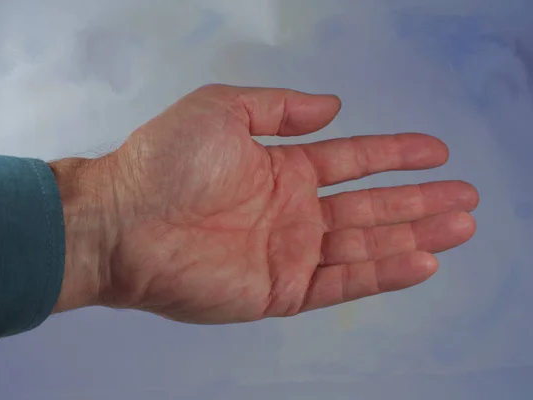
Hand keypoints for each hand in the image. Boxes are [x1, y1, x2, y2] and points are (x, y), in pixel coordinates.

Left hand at [52, 85, 478, 323]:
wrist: (124, 223)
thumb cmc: (167, 162)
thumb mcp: (224, 110)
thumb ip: (280, 109)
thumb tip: (333, 107)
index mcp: (283, 169)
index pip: (353, 161)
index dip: (395, 155)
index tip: (436, 152)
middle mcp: (293, 211)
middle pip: (371, 206)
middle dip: (419, 200)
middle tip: (466, 196)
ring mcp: (290, 252)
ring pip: (366, 245)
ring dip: (414, 235)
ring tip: (460, 226)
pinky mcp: (281, 289)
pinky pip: (342, 281)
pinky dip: (383, 274)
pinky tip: (421, 261)